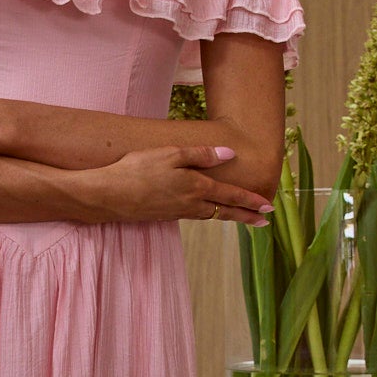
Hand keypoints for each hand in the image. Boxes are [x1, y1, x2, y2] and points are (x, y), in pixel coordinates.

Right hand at [91, 144, 275, 225]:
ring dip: (228, 216)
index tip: (268, 208)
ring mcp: (177, 212)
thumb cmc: (137, 170)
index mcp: (196, 187)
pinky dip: (208, 214)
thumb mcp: (170, 154)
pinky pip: (195, 215)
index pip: (231, 196)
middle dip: (246, 216)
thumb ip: (200, 154)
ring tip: (241, 216)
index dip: (251, 202)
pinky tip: (207, 210)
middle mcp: (190, 204)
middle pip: (225, 211)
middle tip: (265, 222)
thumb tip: (229, 153)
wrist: (108, 196)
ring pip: (210, 214)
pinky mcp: (164, 215)